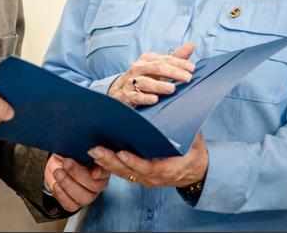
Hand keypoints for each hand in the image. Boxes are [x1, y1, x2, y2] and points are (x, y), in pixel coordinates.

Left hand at [45, 153, 108, 211]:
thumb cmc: (68, 154)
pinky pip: (71, 205)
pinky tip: (56, 185)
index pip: (106, 171)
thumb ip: (76, 147)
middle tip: (66, 162)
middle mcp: (98, 183)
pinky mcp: (76, 203)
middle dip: (78, 174)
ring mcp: (88, 195)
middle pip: (95, 186)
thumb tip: (72, 146)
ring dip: (68, 185)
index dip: (100, 172)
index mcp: (101, 167)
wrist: (57, 165)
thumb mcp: (72, 147)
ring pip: (84, 198)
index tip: (92, 170)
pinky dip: (62, 195)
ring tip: (58, 173)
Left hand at [88, 133, 207, 187]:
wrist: (195, 172)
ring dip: (105, 162)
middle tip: (95, 149)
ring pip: (121, 172)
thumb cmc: (193, 154)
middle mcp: (152, 177)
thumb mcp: (194, 142)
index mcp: (167, 169)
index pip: (147, 167)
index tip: (121, 153)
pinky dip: (108, 164)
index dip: (134, 161)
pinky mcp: (138, 176)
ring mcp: (144, 178)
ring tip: (91, 150)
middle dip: (110, 161)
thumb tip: (179, 108)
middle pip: (128, 171)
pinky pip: (121, 172)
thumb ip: (185, 128)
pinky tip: (97, 155)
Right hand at [107, 41, 194, 106]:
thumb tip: (191, 45)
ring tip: (172, 88)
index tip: (192, 68)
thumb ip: (175, 58)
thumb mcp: (158, 66)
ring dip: (159, 85)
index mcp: (147, 59)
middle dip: (173, 72)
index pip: (165, 59)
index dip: (179, 63)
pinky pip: (136, 96)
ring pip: (145, 82)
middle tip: (187, 78)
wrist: (120, 90)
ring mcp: (131, 82)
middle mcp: (139, 68)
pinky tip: (155, 100)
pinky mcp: (127, 95)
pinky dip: (145, 98)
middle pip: (156, 68)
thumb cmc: (145, 76)